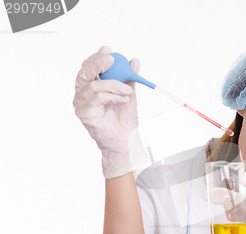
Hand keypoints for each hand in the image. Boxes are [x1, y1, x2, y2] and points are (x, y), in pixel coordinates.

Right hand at [73, 46, 147, 178]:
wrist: (127, 141)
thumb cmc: (125, 120)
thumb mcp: (128, 94)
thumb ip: (129, 78)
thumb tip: (134, 61)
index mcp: (91, 87)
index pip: (89, 68)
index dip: (97, 57)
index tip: (108, 50)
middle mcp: (83, 94)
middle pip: (84, 73)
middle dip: (97, 63)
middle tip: (111, 59)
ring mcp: (82, 104)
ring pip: (94, 85)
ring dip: (114, 85)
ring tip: (128, 92)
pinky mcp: (84, 114)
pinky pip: (97, 98)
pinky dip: (113, 96)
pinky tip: (123, 100)